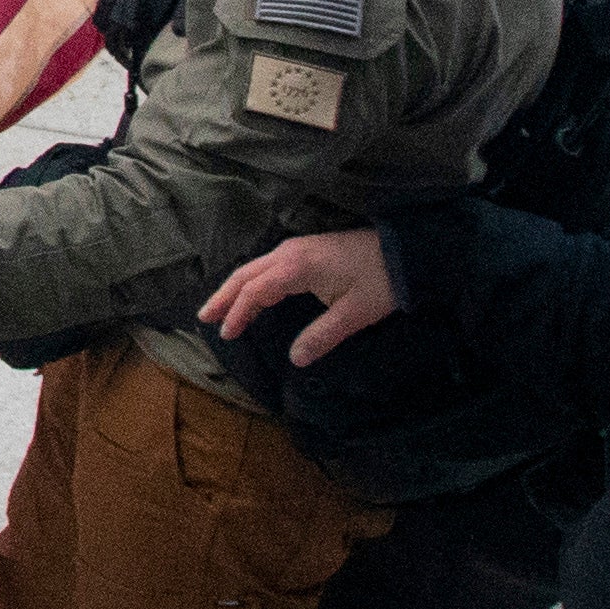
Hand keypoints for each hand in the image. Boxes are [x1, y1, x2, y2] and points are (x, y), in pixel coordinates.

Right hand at [196, 229, 394, 364]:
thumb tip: (295, 359)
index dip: (238, 313)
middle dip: (224, 297)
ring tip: (218, 308)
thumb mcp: (353, 314)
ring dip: (234, 288)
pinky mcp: (304, 251)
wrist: (405, 252)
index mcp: (297, 267)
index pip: (255, 291)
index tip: (227, 334)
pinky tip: (249, 294)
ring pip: (254, 268)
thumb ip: (321, 336)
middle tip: (204, 318)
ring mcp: (296, 249)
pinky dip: (250, 282)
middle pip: (246, 275)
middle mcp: (290, 253)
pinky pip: (266, 266)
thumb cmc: (380, 281)